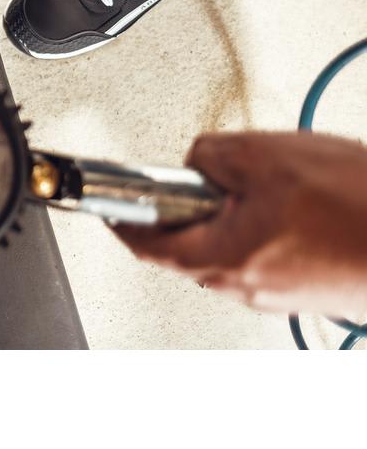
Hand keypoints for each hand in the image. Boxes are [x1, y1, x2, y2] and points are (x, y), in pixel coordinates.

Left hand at [114, 131, 366, 317]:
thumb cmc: (360, 208)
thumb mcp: (266, 156)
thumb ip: (210, 155)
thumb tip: (194, 161)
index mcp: (224, 256)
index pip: (148, 244)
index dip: (122, 219)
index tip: (107, 206)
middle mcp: (246, 285)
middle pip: (189, 243)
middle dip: (190, 204)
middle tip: (208, 175)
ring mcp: (277, 293)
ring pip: (230, 244)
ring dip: (233, 212)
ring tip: (270, 183)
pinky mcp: (305, 288)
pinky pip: (265, 251)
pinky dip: (264, 223)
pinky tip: (298, 202)